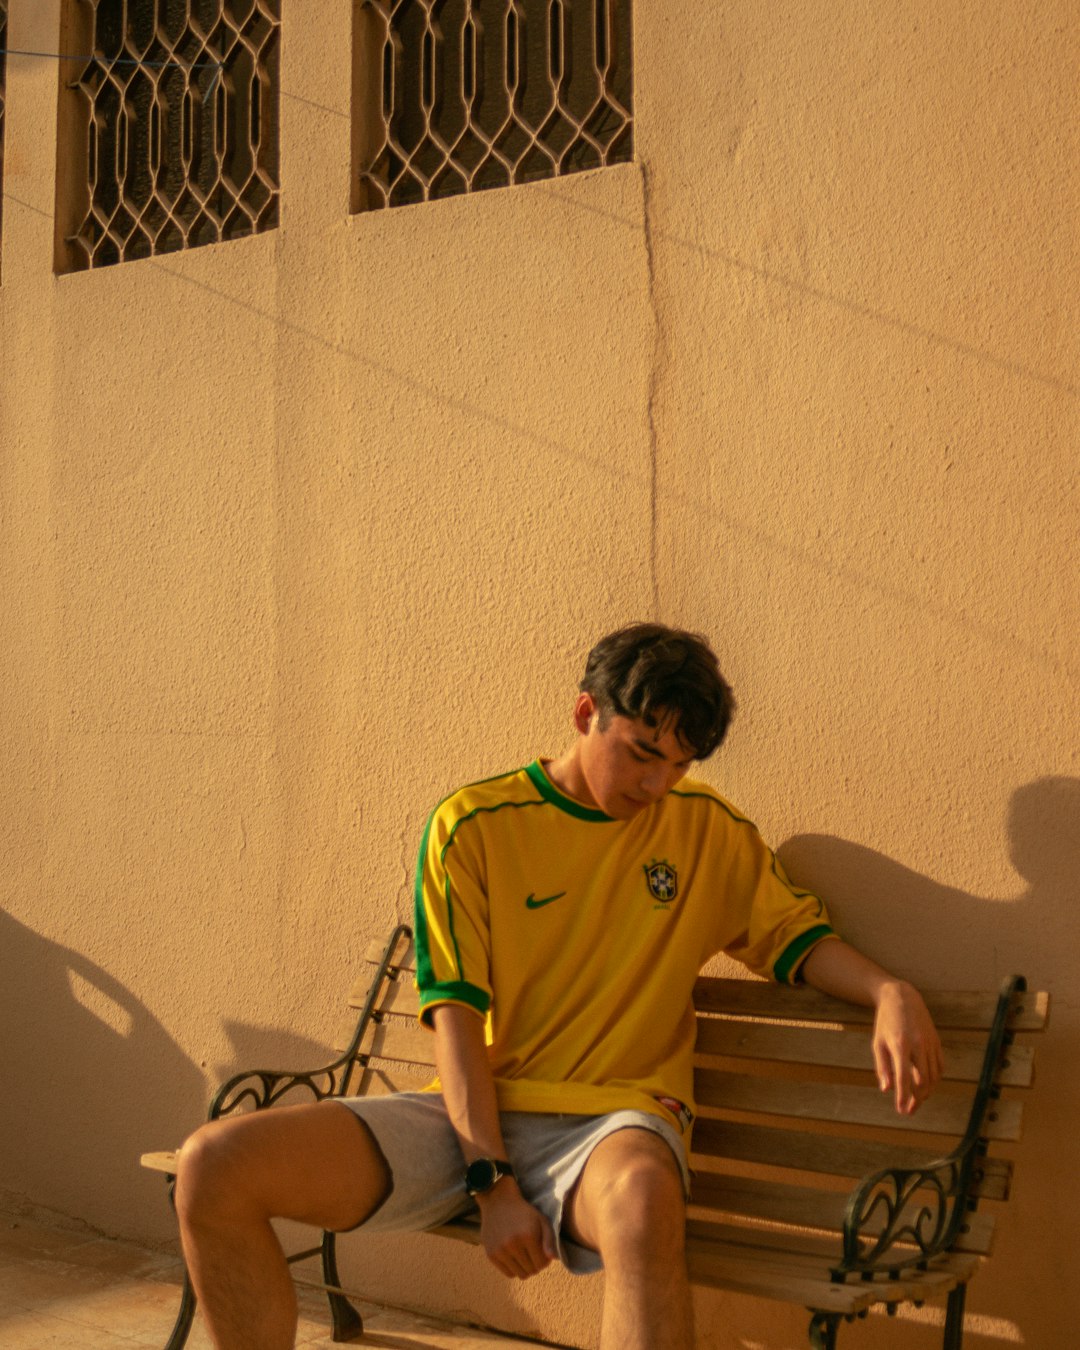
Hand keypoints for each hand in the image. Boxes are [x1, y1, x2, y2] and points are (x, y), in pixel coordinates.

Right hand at [476, 1179, 557, 1278]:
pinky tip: (515, 1257)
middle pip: (531, 1271)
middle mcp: (513, 1244)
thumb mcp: (541, 1219)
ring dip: (525, 1268)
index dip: (545, 1260)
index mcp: (528, 1235)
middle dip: (536, 1265)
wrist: (498, 1200)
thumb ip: (550, 1240)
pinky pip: (508, 1273)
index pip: (542, 1264)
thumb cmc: (523, 1211)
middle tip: (534, 1254)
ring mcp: (500, 1250)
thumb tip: (553, 1259)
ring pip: (520, 1274)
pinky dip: (514, 1269)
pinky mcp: (491, 1254)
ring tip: (525, 1256)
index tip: (543, 1253)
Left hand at [872, 980, 943, 1114]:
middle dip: (917, 1099)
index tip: (902, 1111)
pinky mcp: (937, 1041)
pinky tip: (927, 1085)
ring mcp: (930, 1043)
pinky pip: (940, 1066)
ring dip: (927, 1092)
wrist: (902, 997)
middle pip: (923, 1081)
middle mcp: (918, 1044)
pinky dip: (935, 1079)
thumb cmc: (886, 1022)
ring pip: (934, 1076)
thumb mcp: (878, 1042)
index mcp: (900, 1045)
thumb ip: (882, 1067)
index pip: (904, 1078)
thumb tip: (886, 1090)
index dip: (904, 1097)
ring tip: (917, 1101)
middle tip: (910, 1110)